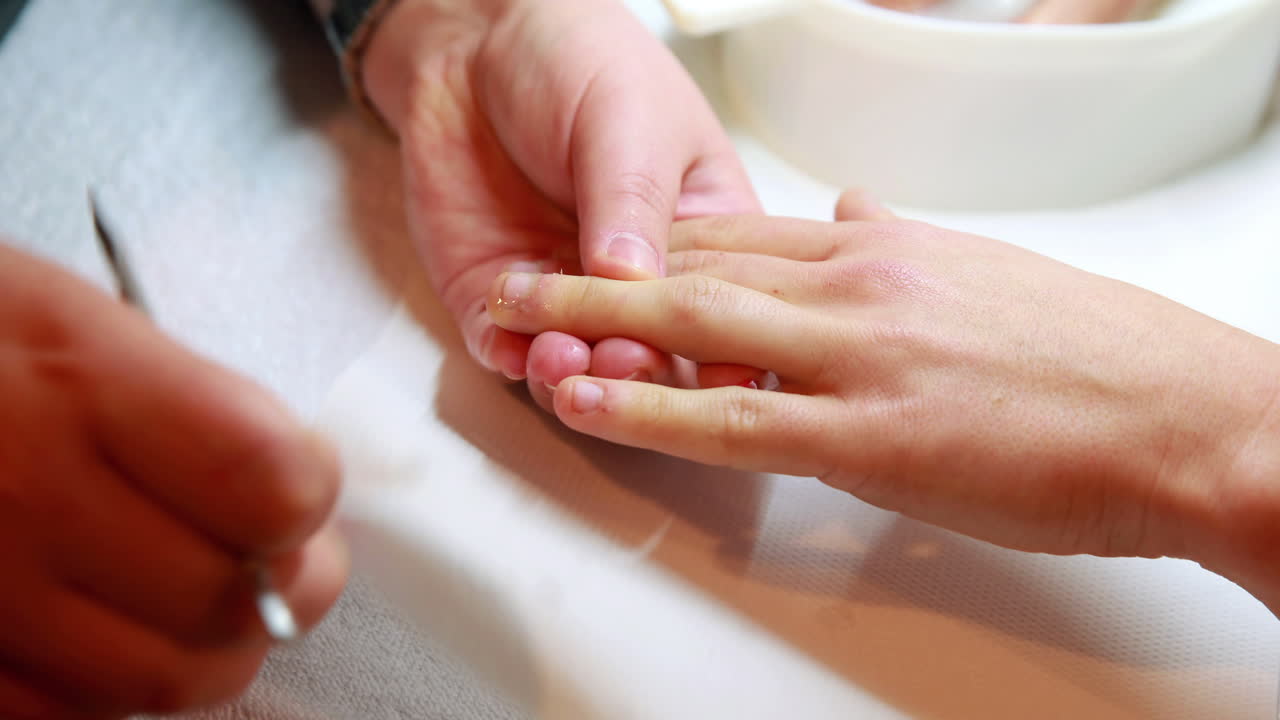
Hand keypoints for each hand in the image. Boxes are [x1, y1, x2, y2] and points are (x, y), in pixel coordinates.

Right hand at [0, 244, 347, 717]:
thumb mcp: (64, 308)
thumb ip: (187, 398)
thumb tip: (292, 479)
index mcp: (79, 383)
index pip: (270, 483)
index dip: (308, 491)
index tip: (301, 478)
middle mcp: (24, 497)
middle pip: (231, 602)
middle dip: (281, 582)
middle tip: (277, 554)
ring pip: (159, 680)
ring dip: (208, 644)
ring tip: (198, 592)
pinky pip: (66, 715)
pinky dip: (108, 684)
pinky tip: (100, 623)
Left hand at [362, 0, 759, 407]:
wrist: (473, 41)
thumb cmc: (579, 61)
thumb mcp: (629, 122)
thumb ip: (631, 202)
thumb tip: (634, 280)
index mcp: (703, 236)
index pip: (726, 310)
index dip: (724, 346)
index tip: (714, 367)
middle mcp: (637, 280)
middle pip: (653, 355)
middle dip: (639, 370)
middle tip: (625, 356)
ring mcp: (567, 295)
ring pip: (579, 369)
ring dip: (573, 376)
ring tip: (562, 355)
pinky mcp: (496, 301)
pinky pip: (505, 350)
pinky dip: (512, 359)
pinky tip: (516, 348)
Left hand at [486, 192, 1279, 612]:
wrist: (1189, 418)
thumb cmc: (1100, 360)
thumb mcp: (988, 274)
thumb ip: (904, 241)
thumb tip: (856, 207)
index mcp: (887, 246)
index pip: (739, 227)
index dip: (652, 240)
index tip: (595, 249)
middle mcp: (863, 280)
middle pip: (698, 259)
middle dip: (596, 266)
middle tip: (520, 274)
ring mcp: (861, 352)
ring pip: (696, 323)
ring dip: (593, 322)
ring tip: (515, 323)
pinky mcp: (872, 432)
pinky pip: (733, 416)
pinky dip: (648, 408)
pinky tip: (585, 401)